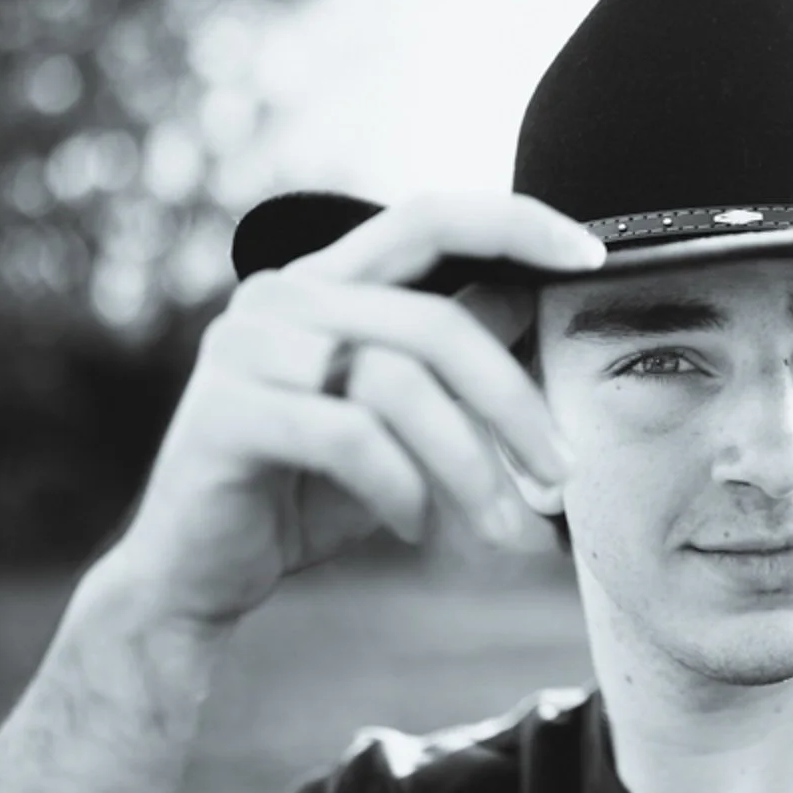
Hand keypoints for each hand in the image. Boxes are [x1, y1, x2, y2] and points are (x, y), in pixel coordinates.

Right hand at [103, 193, 604, 632]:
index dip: (515, 225)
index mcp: (327, 281)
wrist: (199, 574)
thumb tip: (534, 297)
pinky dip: (399, 487)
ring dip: (469, 465)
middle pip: (435, 325)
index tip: (593, 255)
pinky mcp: (226, 412)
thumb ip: (454, 354)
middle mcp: (281, 296)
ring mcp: (244, 348)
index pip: (430, 217)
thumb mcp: (402, 420)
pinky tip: (413, 526)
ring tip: (501, 526)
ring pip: (398, 385)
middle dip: (515, 406)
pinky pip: (348, 437)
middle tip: (563, 475)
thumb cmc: (310, 491)